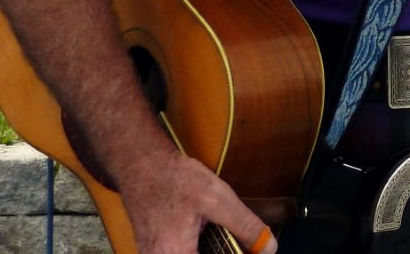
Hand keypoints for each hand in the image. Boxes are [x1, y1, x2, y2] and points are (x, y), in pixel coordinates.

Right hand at [120, 150, 273, 253]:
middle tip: (236, 242)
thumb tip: (268, 248)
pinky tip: (205, 233)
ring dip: (210, 249)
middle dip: (221, 251)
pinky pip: (180, 252)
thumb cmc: (174, 179)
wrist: (141, 164)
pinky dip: (197, 247)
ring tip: (217, 233)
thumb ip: (245, 225)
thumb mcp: (218, 198)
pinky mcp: (153, 248)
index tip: (245, 249)